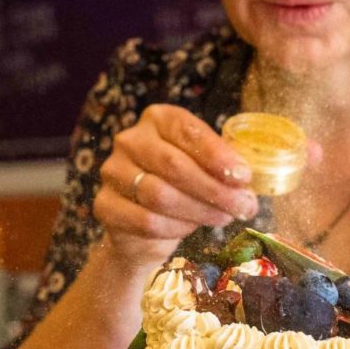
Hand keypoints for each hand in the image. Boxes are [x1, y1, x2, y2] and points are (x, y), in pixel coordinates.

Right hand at [95, 105, 257, 266]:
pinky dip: (175, 229)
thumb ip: (223, 169)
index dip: (218, 155)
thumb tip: (244, 183)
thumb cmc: (182, 186)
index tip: (244, 177)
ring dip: (199, 211)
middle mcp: (130, 139)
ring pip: (159, 195)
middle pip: (174, 165)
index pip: (188, 131)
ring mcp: (112, 171)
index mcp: (158, 119)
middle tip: (243, 207)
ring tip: (223, 218)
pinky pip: (145, 221)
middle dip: (214, 189)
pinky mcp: (104, 205)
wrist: (144, 225)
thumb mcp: (205, 167)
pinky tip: (191, 229)